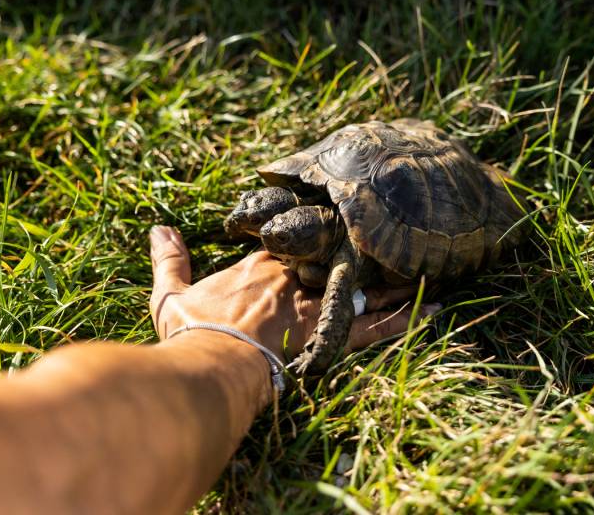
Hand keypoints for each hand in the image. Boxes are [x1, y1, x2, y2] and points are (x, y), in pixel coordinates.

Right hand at [148, 226, 438, 358]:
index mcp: (260, 265)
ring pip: (362, 285)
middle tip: (381, 244)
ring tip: (424, 267)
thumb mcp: (170, 294)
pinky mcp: (333, 333)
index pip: (291, 243)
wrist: (212, 365)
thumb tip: (158, 228)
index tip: (318, 234)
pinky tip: (436, 308)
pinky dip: (406, 316)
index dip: (305, 240)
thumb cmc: (190, 333)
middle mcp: (294, 276)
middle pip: (333, 258)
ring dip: (389, 278)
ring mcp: (316, 302)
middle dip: (355, 253)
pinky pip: (378, 325)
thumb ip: (169, 260)